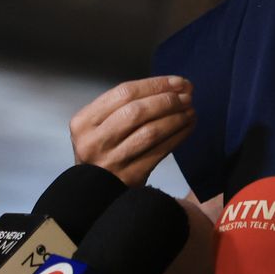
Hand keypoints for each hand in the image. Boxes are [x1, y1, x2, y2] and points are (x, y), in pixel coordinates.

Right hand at [69, 76, 194, 186]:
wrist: (94, 191)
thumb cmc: (103, 149)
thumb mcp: (99, 125)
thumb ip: (126, 106)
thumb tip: (172, 87)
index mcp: (84, 121)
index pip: (123, 93)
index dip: (155, 84)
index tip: (178, 82)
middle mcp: (94, 141)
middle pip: (136, 111)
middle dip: (167, 100)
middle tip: (188, 95)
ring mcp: (112, 160)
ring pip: (150, 131)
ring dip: (176, 117)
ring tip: (190, 110)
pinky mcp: (130, 175)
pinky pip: (160, 151)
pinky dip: (178, 135)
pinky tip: (188, 126)